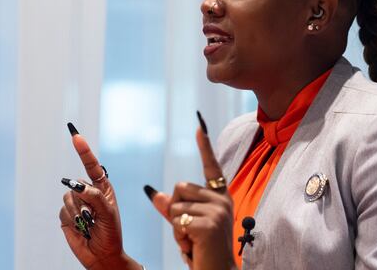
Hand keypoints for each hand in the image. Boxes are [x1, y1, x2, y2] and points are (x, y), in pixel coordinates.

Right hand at [58, 126, 140, 269]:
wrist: (102, 254)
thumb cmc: (111, 232)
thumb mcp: (108, 212)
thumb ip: (93, 196)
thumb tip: (74, 184)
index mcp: (102, 187)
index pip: (91, 164)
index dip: (83, 149)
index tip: (75, 134)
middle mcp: (88, 192)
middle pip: (76, 184)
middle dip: (84, 201)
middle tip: (95, 216)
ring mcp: (76, 203)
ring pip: (67, 197)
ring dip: (79, 212)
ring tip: (89, 223)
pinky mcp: (65, 215)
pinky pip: (62, 211)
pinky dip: (71, 220)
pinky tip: (81, 227)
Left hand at [168, 126, 236, 269]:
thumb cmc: (203, 250)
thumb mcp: (186, 225)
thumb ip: (172, 208)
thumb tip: (154, 193)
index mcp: (221, 197)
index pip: (211, 167)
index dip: (204, 146)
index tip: (199, 126)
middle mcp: (222, 199)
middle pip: (180, 187)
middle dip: (175, 210)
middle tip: (189, 232)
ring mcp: (217, 210)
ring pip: (175, 204)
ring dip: (175, 225)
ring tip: (191, 240)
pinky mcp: (208, 223)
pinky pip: (176, 220)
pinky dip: (178, 235)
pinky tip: (193, 245)